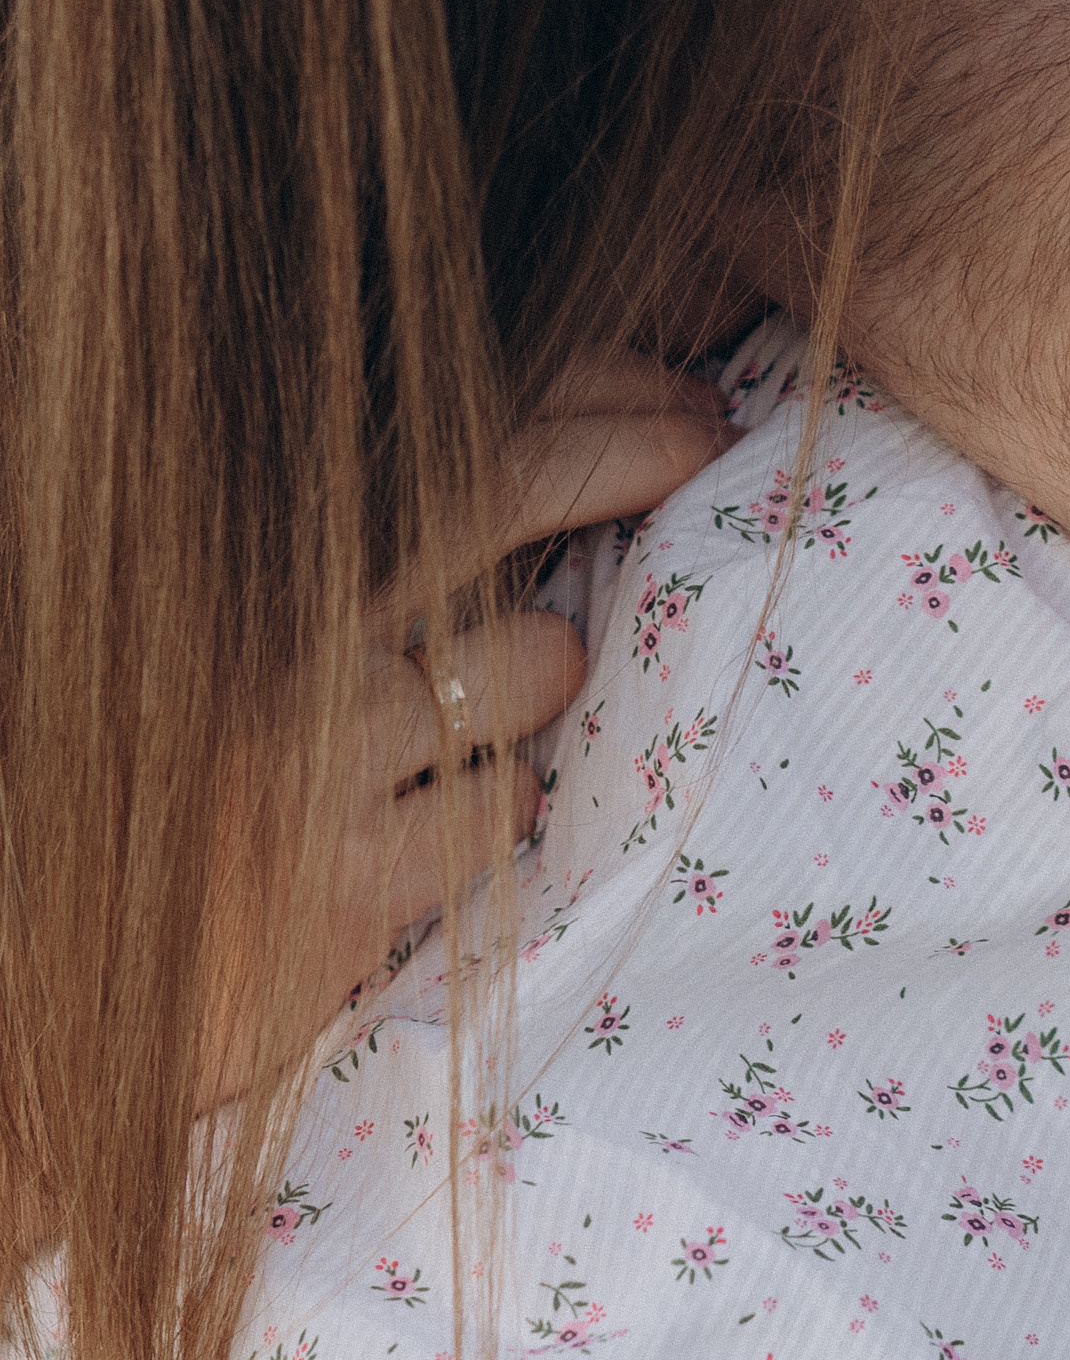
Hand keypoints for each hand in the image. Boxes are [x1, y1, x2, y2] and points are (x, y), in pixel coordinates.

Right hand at [215, 355, 732, 1098]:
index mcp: (257, 560)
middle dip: (626, 449)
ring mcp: (307, 756)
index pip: (441, 422)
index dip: (578, 390)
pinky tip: (450, 819)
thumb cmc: (194, 783)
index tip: (675, 391)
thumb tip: (569, 433)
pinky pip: (504, 807)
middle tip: (706, 436)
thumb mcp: (276, 634)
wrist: (72, 969)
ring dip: (543, 669)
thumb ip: (388, 550)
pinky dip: (505, 804)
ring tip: (495, 699)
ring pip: (527, 662)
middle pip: (496, 487)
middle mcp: (274, 633)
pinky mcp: (337, 885)